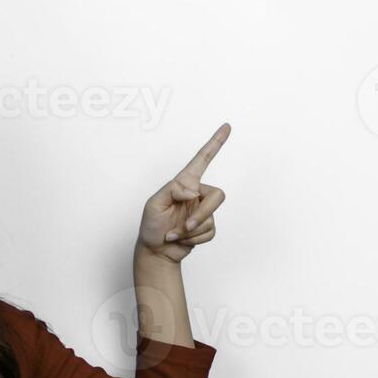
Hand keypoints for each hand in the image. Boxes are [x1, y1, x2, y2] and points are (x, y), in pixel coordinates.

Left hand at [135, 122, 229, 262]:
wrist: (156, 250)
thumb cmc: (151, 225)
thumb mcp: (154, 203)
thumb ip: (172, 190)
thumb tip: (193, 191)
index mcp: (184, 183)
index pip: (202, 159)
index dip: (215, 143)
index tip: (226, 127)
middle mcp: (197, 194)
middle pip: (218, 195)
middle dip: (202, 214)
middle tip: (186, 226)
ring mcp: (202, 210)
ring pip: (212, 217)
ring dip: (192, 229)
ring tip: (175, 233)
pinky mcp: (206, 227)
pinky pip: (210, 231)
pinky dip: (194, 239)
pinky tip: (180, 239)